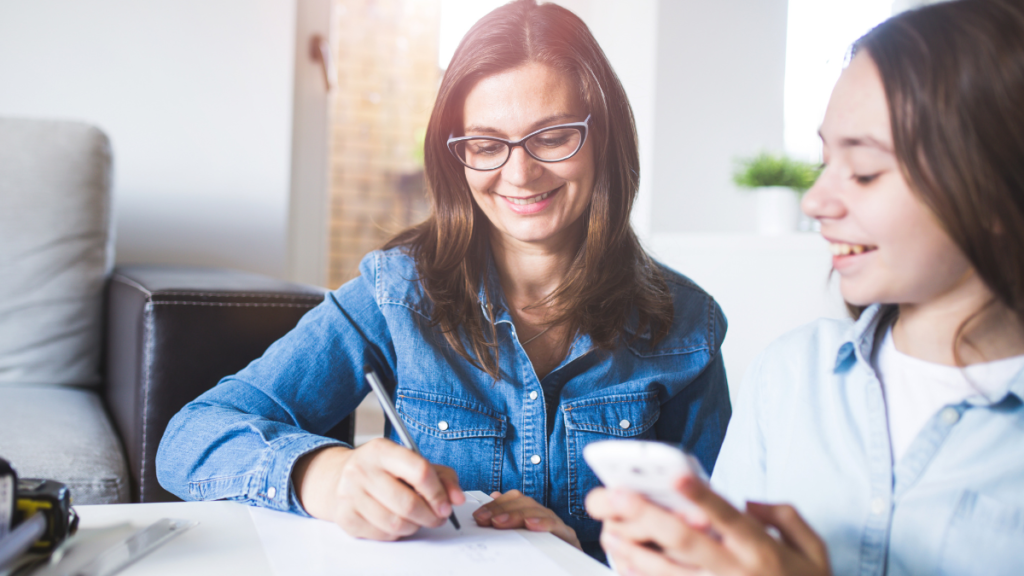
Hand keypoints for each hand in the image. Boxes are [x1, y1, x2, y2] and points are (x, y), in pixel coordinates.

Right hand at [291, 438, 464, 540]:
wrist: (338, 477)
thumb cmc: (383, 470)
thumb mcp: (412, 462)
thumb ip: (442, 477)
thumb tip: (457, 499)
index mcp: (382, 450)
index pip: (419, 471)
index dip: (438, 493)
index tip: (447, 505)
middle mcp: (362, 469)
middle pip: (408, 503)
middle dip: (430, 516)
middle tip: (437, 517)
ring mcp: (350, 494)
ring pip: (396, 523)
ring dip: (415, 526)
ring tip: (417, 519)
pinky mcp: (345, 516)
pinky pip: (382, 535)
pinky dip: (396, 534)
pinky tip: (397, 522)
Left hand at [473, 489, 581, 549]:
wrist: (568, 571)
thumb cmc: (543, 558)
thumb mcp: (520, 539)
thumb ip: (509, 520)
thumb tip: (493, 496)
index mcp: (534, 515)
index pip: (515, 499)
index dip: (497, 504)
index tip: (479, 516)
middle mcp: (547, 517)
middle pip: (526, 503)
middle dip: (503, 509)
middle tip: (486, 520)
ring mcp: (559, 526)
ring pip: (539, 511)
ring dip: (517, 515)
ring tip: (500, 522)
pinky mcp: (570, 538)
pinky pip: (557, 526)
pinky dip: (543, 523)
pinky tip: (530, 525)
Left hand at [586, 477, 829, 575]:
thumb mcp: (813, 548)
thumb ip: (782, 515)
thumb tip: (747, 503)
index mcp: (762, 548)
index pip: (728, 516)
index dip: (701, 497)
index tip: (675, 477)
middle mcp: (738, 571)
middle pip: (688, 542)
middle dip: (649, 517)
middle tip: (616, 497)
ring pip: (672, 573)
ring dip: (637, 552)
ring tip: (609, 532)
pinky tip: (625, 566)